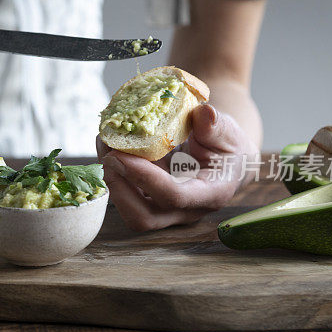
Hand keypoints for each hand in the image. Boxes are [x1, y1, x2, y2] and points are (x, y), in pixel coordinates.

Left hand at [97, 104, 259, 230]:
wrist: (223, 157)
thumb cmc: (226, 145)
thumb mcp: (228, 132)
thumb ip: (216, 126)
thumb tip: (204, 114)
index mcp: (209, 195)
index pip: (174, 197)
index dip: (145, 178)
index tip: (121, 155)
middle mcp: (184, 211)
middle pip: (143, 217)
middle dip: (118, 189)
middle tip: (108, 155)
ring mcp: (164, 210)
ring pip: (128, 209)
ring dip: (110, 178)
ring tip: (104, 142)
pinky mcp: (148, 200)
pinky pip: (125, 194)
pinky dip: (112, 172)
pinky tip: (107, 144)